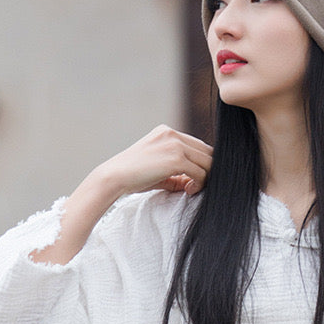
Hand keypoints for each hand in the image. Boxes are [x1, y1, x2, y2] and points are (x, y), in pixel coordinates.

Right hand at [97, 125, 213, 199]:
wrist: (115, 176)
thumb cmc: (132, 175)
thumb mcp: (157, 169)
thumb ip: (176, 173)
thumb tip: (193, 182)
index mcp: (167, 132)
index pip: (197, 145)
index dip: (200, 163)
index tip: (192, 179)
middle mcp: (173, 134)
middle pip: (206, 151)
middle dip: (206, 170)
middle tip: (195, 185)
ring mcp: (175, 145)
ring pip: (208, 162)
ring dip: (204, 178)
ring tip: (190, 189)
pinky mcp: (176, 159)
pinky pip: (200, 172)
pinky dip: (199, 184)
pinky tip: (188, 190)